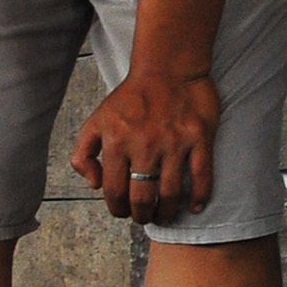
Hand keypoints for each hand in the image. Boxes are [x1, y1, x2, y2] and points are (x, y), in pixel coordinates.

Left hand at [75, 68, 220, 225]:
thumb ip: (84, 153)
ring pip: (170, 193)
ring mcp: (174, 143)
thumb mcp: (96, 121)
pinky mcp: (199, 138)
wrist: (167, 68)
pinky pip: (202, 175)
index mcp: (116, 142)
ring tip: (165, 215)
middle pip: (142, 198)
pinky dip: (200, 196)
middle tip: (144, 217)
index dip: (117, 209)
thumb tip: (94, 185)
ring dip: (167, 212)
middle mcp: (144, 145)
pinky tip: (195, 206)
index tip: (122, 212)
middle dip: (142, 215)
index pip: (114, 191)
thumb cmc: (130, 98)